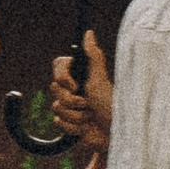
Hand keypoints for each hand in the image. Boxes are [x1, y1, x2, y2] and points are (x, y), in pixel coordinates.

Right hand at [49, 28, 112, 155]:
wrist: (115, 135)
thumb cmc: (112, 106)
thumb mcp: (101, 80)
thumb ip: (93, 56)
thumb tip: (88, 33)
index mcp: (81, 75)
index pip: (58, 66)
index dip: (62, 76)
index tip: (74, 85)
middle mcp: (74, 89)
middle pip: (54, 88)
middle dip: (72, 99)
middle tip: (89, 104)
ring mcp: (70, 107)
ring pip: (56, 107)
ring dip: (75, 115)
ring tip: (90, 117)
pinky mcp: (68, 123)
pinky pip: (58, 122)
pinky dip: (73, 127)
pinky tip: (85, 128)